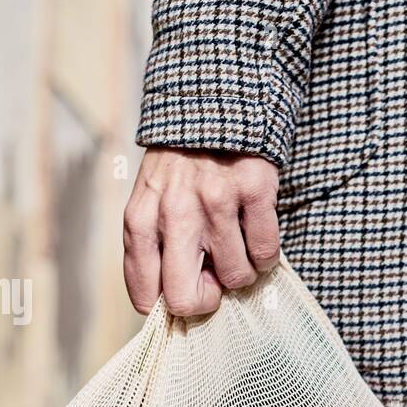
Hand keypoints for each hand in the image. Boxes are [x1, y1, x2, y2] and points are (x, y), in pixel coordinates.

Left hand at [123, 147, 280, 315]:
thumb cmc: (180, 166)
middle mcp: (174, 214)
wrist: (213, 103)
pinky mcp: (253, 192)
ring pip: (235, 278)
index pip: (147, 296)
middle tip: (216, 278)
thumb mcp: (149, 202)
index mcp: (140, 221)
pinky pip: (265, 253)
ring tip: (237, 242)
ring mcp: (215, 203)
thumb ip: (153, 247)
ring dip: (243, 269)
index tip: (188, 285)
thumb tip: (171, 303)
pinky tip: (256, 231)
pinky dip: (266, 254)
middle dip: (207, 299)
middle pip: (185, 299)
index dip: (173, 303)